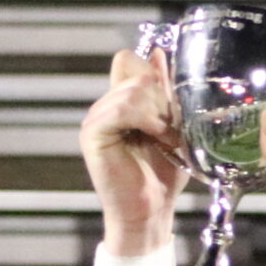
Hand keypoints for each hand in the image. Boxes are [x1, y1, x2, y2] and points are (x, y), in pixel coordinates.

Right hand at [80, 47, 184, 255]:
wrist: (151, 211)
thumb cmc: (162, 175)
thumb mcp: (172, 125)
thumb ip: (165, 91)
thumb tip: (159, 53)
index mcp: (119, 101)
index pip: (129, 60)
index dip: (155, 74)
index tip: (171, 107)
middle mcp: (104, 106)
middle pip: (135, 69)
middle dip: (162, 96)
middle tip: (171, 128)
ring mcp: (96, 118)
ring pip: (133, 87)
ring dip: (158, 111)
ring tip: (165, 137)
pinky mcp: (93, 134)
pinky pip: (120, 108)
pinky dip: (145, 120)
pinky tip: (155, 138)